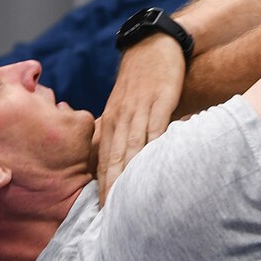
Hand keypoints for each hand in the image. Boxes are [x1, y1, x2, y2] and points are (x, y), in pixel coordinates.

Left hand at [92, 37, 186, 203]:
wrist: (154, 44)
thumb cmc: (141, 81)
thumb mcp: (125, 107)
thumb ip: (122, 133)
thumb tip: (120, 162)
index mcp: (110, 122)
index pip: (103, 161)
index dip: (102, 187)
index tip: (101, 212)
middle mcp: (120, 118)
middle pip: (114, 159)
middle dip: (112, 189)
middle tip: (111, 216)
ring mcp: (139, 109)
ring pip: (132, 148)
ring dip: (130, 175)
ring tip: (130, 201)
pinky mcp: (159, 101)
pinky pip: (155, 128)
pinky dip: (154, 149)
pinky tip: (155, 167)